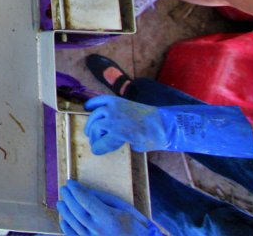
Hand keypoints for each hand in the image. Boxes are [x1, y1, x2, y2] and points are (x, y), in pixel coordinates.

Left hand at [57, 180, 159, 235]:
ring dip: (65, 212)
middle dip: (69, 198)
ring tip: (60, 202)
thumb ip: (105, 199)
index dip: (76, 191)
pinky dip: (67, 229)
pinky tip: (64, 221)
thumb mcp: (125, 208)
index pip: (86, 201)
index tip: (71, 183)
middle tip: (63, 189)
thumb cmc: (137, 227)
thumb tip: (87, 192)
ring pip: (73, 224)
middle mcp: (98, 230)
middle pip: (77, 211)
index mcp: (109, 218)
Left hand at [84, 95, 252, 157]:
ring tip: (96, 145)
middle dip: (91, 128)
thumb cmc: (153, 121)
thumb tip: (115, 131)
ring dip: (95, 139)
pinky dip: (99, 147)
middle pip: (93, 118)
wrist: (164, 125)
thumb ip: (121, 119)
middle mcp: (112, 108)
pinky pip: (101, 142)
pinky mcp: (116, 132)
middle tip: (92, 136)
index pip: (97, 101)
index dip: (91, 107)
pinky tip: (98, 150)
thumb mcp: (133, 113)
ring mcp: (112, 119)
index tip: (88, 109)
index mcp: (116, 101)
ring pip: (95, 129)